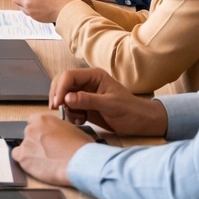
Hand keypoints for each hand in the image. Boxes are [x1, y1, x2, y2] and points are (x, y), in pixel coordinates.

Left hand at [13, 114, 95, 185]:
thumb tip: (59, 135)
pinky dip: (25, 161)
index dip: (40, 131)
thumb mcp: (73, 130)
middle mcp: (32, 128)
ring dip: (32, 152)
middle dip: (36, 142)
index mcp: (44, 119)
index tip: (44, 138)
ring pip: (23, 146)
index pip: (33, 122)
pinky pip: (17, 157)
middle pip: (28, 135)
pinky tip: (36, 165)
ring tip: (45, 161)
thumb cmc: (81, 148)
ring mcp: (26, 142)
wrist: (79, 162)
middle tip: (48, 152)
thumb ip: (60, 129)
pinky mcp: (23, 157)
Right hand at [49, 67, 167, 136]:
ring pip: (64, 96)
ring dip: (66, 108)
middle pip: (62, 84)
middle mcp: (87, 83)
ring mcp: (85, 94)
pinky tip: (80, 121)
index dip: (60, 88)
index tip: (58, 103)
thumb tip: (67, 98)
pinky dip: (71, 114)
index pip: (69, 76)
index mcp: (94, 76)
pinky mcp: (85, 106)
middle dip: (58, 96)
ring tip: (77, 118)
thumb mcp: (110, 105)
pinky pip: (70, 107)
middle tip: (58, 109)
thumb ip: (88, 100)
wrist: (141, 123)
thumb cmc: (131, 110)